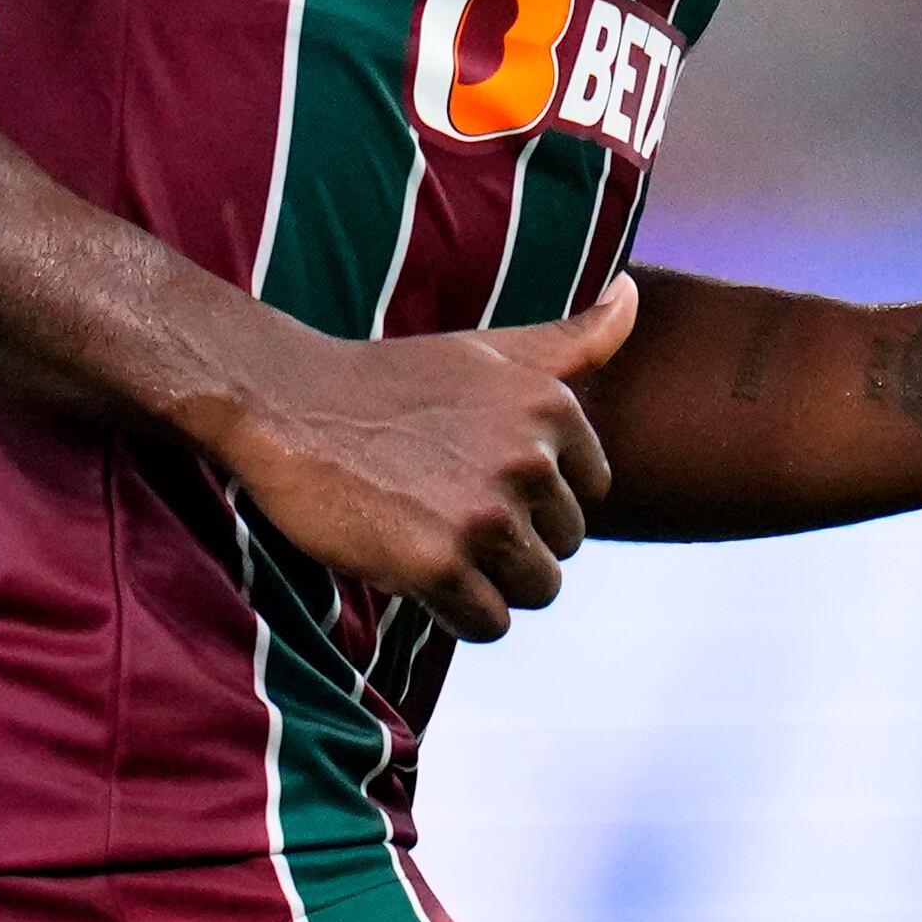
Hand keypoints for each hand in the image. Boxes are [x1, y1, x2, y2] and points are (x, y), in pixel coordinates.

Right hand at [206, 277, 639, 638]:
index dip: (535, 498)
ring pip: (535, 589)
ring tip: (434, 538)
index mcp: (552, 408)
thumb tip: (634, 297)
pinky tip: (415, 568)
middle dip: (513, 542)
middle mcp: (531, 460)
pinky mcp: (439, 565)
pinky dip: (456, 612)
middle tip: (444, 507)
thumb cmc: (389, 383)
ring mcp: (487, 515)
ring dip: (489, 581)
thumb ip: (572, 339)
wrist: (287, 406)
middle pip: (564, 546)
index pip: (590, 494)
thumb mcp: (489, 351)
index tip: (477, 474)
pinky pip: (489, 624)